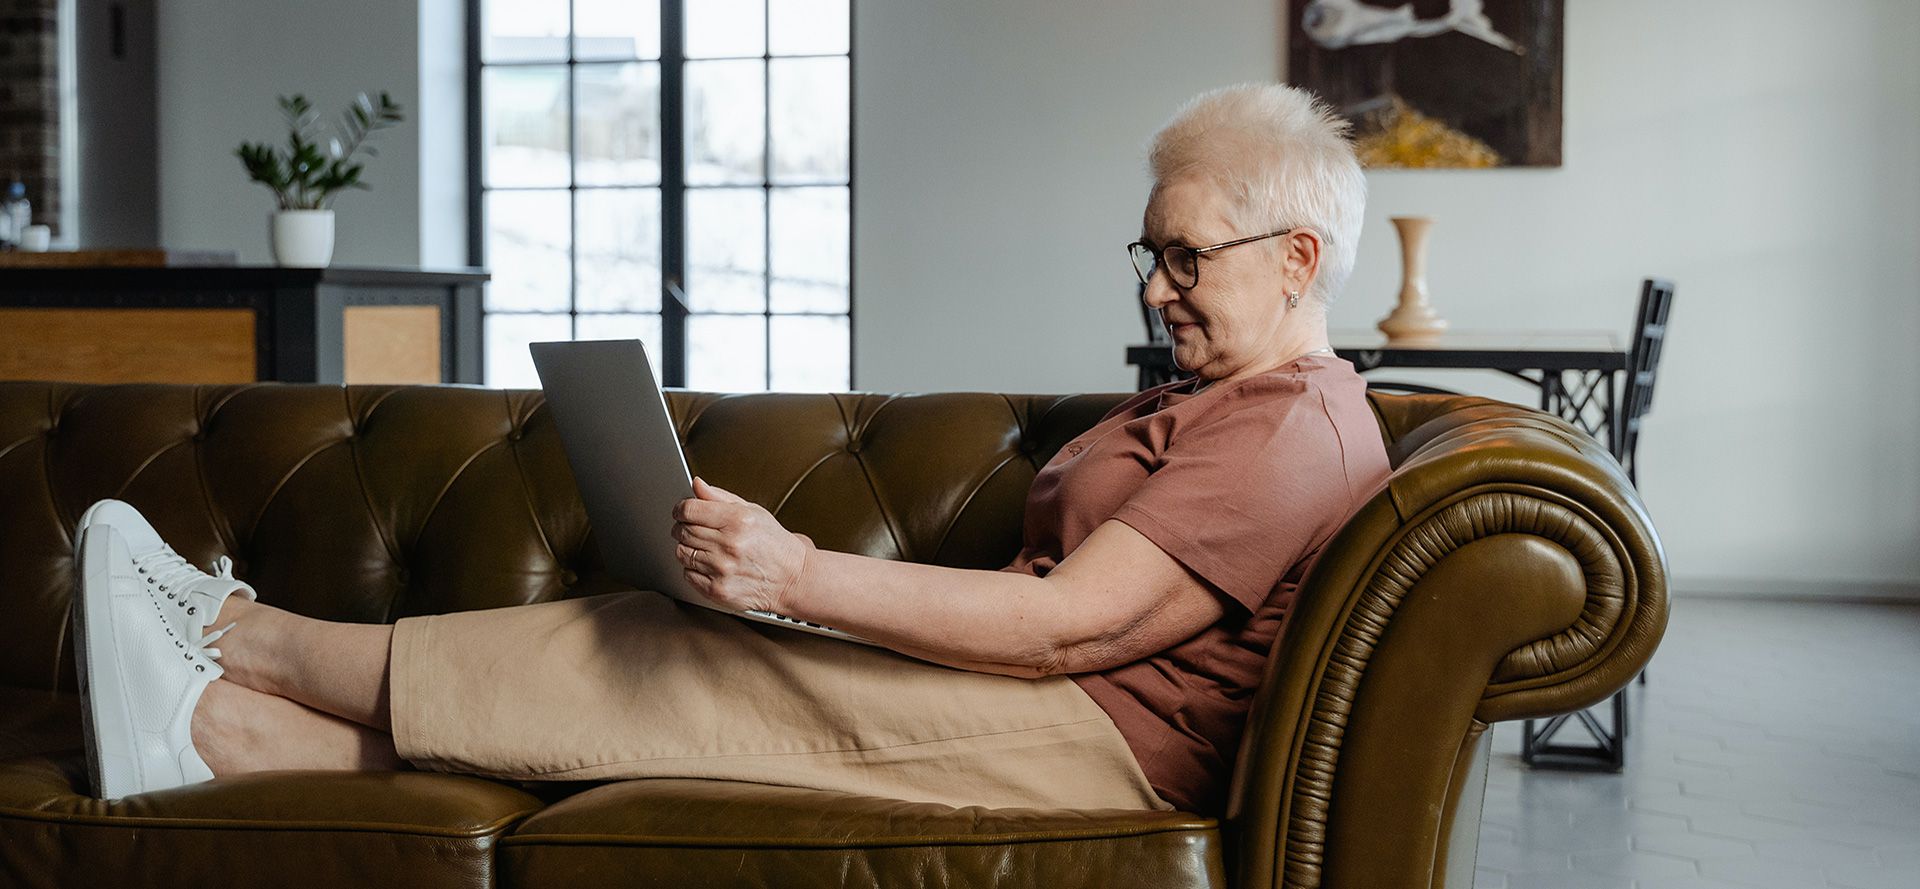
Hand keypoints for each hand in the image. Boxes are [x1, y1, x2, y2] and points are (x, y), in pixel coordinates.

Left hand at [671, 477, 813, 613]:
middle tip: (693, 529)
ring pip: (682, 553)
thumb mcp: (753, 511)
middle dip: (683, 528)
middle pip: (683, 531)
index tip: (682, 511)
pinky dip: (694, 569)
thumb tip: (697, 485)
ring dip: (689, 549)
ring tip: (705, 548)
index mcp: (738, 520)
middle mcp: (729, 545)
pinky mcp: (718, 590)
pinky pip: (688, 574)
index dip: (680, 509)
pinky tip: (710, 565)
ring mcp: (722, 569)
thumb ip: (720, 497)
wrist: (792, 579)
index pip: (689, 510)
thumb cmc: (775, 545)